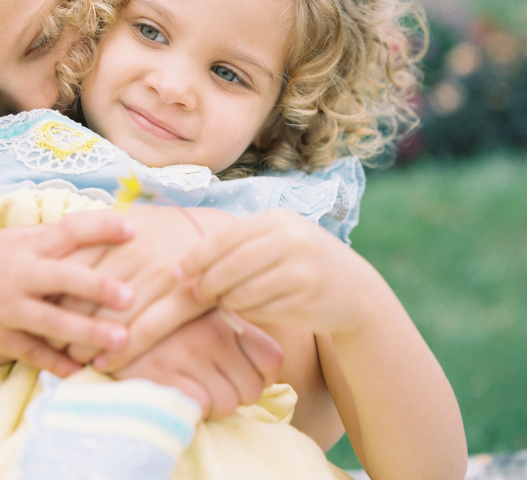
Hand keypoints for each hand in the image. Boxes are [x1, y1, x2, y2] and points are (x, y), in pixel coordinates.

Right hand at [0, 213, 135, 376]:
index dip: (100, 228)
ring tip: (121, 340)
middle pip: (63, 280)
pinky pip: (32, 353)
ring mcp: (8, 309)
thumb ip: (52, 235)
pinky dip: (57, 364)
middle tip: (131, 296)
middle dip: (97, 287)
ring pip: (52, 323)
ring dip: (88, 332)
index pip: (68, 231)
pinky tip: (82, 370)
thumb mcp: (14, 237)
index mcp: (27, 245)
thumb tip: (98, 224)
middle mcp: (19, 275)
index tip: (132, 229)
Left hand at [59, 206, 232, 363]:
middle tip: (49, 343)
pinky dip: (122, 352)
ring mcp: (158, 276)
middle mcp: (133, 253)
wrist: (222, 234)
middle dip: (63, 323)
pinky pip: (147, 331)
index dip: (51, 293)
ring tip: (73, 358)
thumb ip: (97, 225)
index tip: (39, 311)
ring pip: (111, 317)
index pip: (71, 266)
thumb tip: (62, 227)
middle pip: (85, 295)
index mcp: (116, 233)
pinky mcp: (184, 298)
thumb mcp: (133, 215)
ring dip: (87, 343)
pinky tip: (105, 364)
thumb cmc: (169, 227)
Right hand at [111, 310, 283, 418]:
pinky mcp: (162, 376)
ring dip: (212, 403)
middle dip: (234, 392)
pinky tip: (174, 389)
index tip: (238, 371)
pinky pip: (200, 409)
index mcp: (224, 312)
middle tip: (208, 380)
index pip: (271, 359)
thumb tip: (270, 372)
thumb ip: (233, 330)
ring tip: (189, 383)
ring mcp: (186, 354)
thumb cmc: (161, 319)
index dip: (259, 374)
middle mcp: (210, 332)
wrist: (107, 315)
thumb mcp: (199, 311)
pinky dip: (190, 408)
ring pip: (228, 404)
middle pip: (252, 388)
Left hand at [175, 209, 377, 334]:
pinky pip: (261, 311)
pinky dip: (247, 314)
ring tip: (221, 302)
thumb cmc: (300, 260)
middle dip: (207, 283)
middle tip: (194, 294)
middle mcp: (291, 241)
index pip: (225, 237)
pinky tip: (246, 311)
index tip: (178, 271)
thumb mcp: (276, 239)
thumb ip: (238, 245)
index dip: (197, 256)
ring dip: (225, 301)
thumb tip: (185, 265)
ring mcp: (301, 272)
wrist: (354, 289)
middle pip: (231, 266)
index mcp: (277, 219)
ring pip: (243, 292)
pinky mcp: (307, 301)